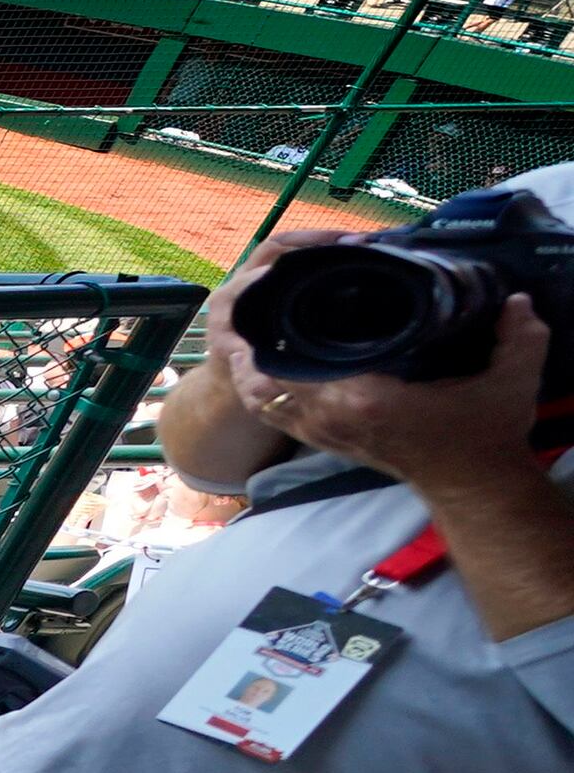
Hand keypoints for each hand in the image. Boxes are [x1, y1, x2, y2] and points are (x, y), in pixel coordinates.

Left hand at [227, 301, 554, 494]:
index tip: (287, 289)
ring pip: (259, 396)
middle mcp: (331, 417)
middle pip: (266, 374)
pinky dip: (261, 388)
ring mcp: (322, 432)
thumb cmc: (486, 432)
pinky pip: (271, 413)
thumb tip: (518, 298)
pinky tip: (266, 359)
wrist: (473, 483)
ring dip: (252, 364)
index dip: (283, 323)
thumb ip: (521, 338)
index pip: (298, 358)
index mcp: (364, 398)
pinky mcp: (323, 440)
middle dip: (260, 337)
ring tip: (259, 325)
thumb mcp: (511, 382)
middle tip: (269, 297)